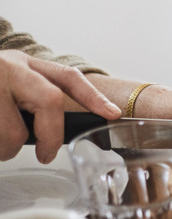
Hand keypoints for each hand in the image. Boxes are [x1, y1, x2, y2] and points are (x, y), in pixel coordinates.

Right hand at [0, 50, 120, 162]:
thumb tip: (65, 129)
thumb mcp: (9, 83)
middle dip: (51, 135)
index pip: (67, 77)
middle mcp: (8, 67)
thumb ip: (33, 99)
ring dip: (7, 149)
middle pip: (49, 101)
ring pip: (12, 131)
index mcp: (24, 64)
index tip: (112, 114)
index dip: (92, 96)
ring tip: (1, 148)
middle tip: (46, 154)